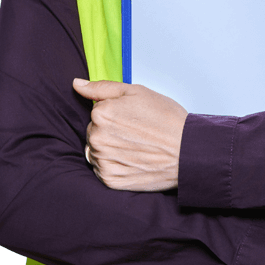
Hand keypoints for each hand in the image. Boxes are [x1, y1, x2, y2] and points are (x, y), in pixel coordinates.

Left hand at [72, 78, 188, 191]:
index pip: (97, 112)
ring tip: (135, 148)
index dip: (116, 114)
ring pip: (97, 151)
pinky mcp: (110, 180)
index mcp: (101, 113)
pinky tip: (133, 161)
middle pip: (94, 132)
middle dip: (110, 132)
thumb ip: (102, 87)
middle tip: (136, 134)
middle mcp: (97, 138)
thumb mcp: (137, 92)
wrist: (188, 152)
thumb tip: (76, 84)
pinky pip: (102, 170)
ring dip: (110, 149)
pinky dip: (115, 166)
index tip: (133, 119)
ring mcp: (102, 160)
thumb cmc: (166, 119)